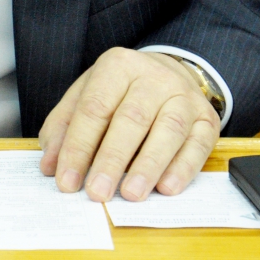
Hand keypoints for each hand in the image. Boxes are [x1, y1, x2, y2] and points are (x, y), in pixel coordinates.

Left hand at [38, 47, 219, 202]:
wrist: (169, 73)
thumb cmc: (120, 91)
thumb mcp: (87, 94)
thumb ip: (64, 126)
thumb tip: (51, 165)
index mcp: (117, 66)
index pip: (94, 108)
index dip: (78, 147)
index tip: (66, 181)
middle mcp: (153, 77)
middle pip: (131, 120)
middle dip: (111, 160)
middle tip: (97, 192)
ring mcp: (184, 96)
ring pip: (168, 131)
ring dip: (148, 166)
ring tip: (130, 194)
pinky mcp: (208, 119)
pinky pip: (198, 145)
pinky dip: (183, 168)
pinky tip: (166, 187)